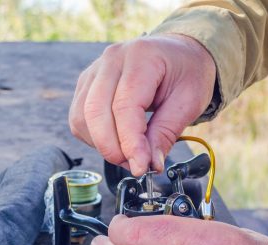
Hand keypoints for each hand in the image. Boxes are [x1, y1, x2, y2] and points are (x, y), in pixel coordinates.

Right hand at [69, 34, 215, 175]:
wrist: (180, 53)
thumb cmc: (187, 72)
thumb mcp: (189, 102)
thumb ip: (165, 133)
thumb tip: (148, 165)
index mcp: (141, 57)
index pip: (124, 107)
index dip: (129, 143)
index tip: (140, 167)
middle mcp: (111, 60)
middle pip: (95, 112)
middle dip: (112, 148)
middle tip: (135, 165)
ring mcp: (94, 71)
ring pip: (81, 118)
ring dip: (101, 145)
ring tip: (128, 153)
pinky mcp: (86, 85)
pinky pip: (78, 118)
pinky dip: (93, 138)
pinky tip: (116, 141)